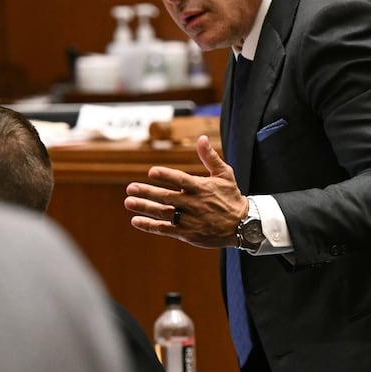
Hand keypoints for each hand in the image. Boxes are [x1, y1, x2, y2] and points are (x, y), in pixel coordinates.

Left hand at [124, 135, 247, 248]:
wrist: (242, 225)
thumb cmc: (231, 196)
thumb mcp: (225, 174)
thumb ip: (210, 157)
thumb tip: (201, 138)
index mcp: (202, 187)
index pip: (181, 180)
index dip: (166, 175)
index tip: (151, 172)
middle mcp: (194, 204)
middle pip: (167, 197)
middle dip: (148, 192)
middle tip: (130, 188)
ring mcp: (190, 220)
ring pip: (164, 213)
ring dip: (144, 208)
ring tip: (128, 202)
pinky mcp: (187, 233)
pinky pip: (165, 229)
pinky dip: (150, 226)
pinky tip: (136, 221)